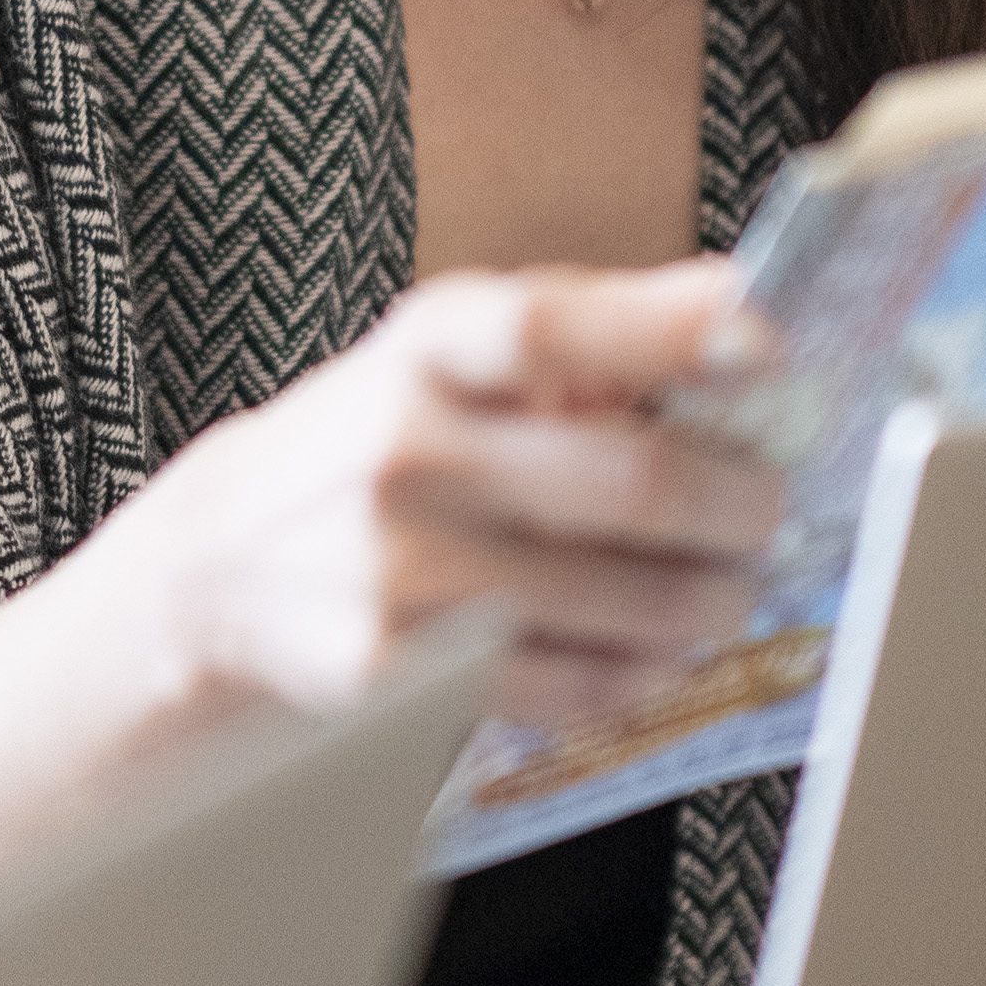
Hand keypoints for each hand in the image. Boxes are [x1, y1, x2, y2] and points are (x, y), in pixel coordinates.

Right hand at [107, 261, 787, 733]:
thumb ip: (591, 326)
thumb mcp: (447, 356)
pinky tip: (655, 653)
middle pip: (627, 482)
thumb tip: (741, 302)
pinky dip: (643, 673)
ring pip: (626, 600)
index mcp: (425, 349)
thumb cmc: (374, 444)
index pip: (548, 328)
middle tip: (766, 512)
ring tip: (723, 590)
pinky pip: (573, 682)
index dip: (668, 334)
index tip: (768, 347)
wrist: (217, 569)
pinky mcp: (398, 670)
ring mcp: (401, 567)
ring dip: (711, 600)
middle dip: (737, 506)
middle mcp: (406, 449)